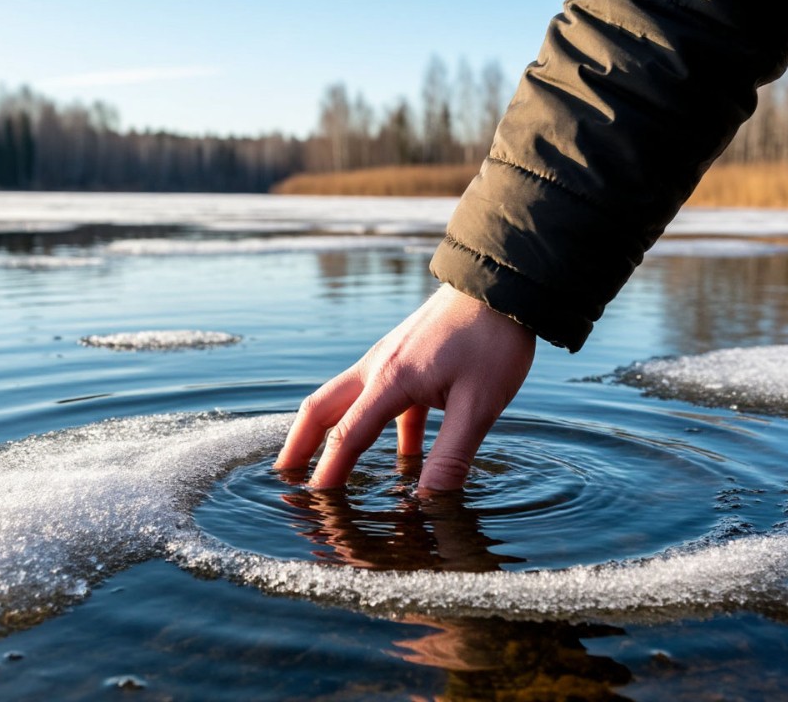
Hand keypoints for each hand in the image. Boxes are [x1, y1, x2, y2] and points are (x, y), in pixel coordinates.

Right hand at [274, 284, 535, 489]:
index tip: (314, 502)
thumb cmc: (493, 340)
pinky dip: (385, 429)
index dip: (328, 473)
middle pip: (322, 409)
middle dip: (301, 446)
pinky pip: (386, 398)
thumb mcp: (479, 404)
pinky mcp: (409, 357)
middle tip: (285, 479)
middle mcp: (379, 367)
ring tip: (330, 468)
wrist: (502, 283)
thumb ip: (451, 455)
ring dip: (334, 435)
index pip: (346, 435)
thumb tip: (430, 503)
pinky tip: (409, 456)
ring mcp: (391, 359)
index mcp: (390, 379)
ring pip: (348, 401)